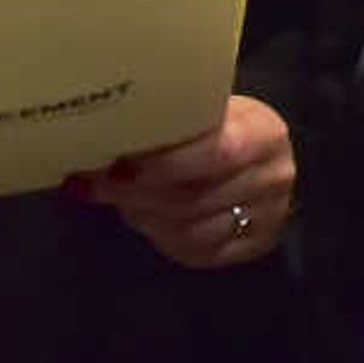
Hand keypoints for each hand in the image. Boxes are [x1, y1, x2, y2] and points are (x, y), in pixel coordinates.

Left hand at [75, 93, 296, 269]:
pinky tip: (144, 217)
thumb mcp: (213, 110)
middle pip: (192, 198)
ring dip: (143, 216)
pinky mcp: (253, 247)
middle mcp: (272, 179)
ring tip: (119, 198)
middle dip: (134, 193)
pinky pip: (196, 252)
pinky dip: (161, 236)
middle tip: (91, 184)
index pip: (213, 154)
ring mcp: (267, 218)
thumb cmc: (229, 125)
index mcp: (264, 135)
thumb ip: (176, 122)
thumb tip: (108, 131)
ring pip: (188, 230)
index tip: (114, 162)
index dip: (160, 164)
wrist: (267, 158)